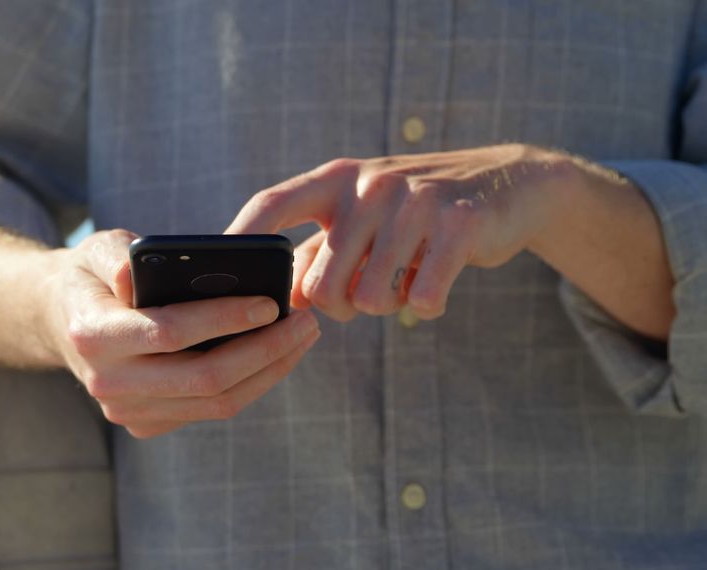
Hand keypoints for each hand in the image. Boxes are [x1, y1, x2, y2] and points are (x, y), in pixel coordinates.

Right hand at [45, 229, 320, 438]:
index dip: (224, 319)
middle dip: (264, 350)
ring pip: (215, 402)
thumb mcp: (97, 248)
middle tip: (305, 321)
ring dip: (269, 371)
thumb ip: (116, 257)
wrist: (64, 318)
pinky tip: (276, 354)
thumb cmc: (94, 274)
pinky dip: (252, 383)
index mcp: (92, 334)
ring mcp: (127, 411)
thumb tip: (133, 277)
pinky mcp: (147, 423)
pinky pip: (211, 409)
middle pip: (203, 378)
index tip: (271, 302)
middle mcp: (107, 382)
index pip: (169, 333)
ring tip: (302, 335)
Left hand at [228, 144, 572, 320]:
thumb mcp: (362, 218)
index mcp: (337, 179)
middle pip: (321, 285)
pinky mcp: (460, 225)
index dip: (239, 238)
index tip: (215, 273)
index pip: (272, 205)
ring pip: (370, 299)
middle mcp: (370, 184)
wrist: (510, 186)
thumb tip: (276, 299)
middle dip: (339, 307)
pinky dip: (427, 306)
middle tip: (366, 292)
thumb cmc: (416, 213)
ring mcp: (416, 202)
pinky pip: (421, 300)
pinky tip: (436, 283)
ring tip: (405, 278)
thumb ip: (317, 252)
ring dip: (387, 306)